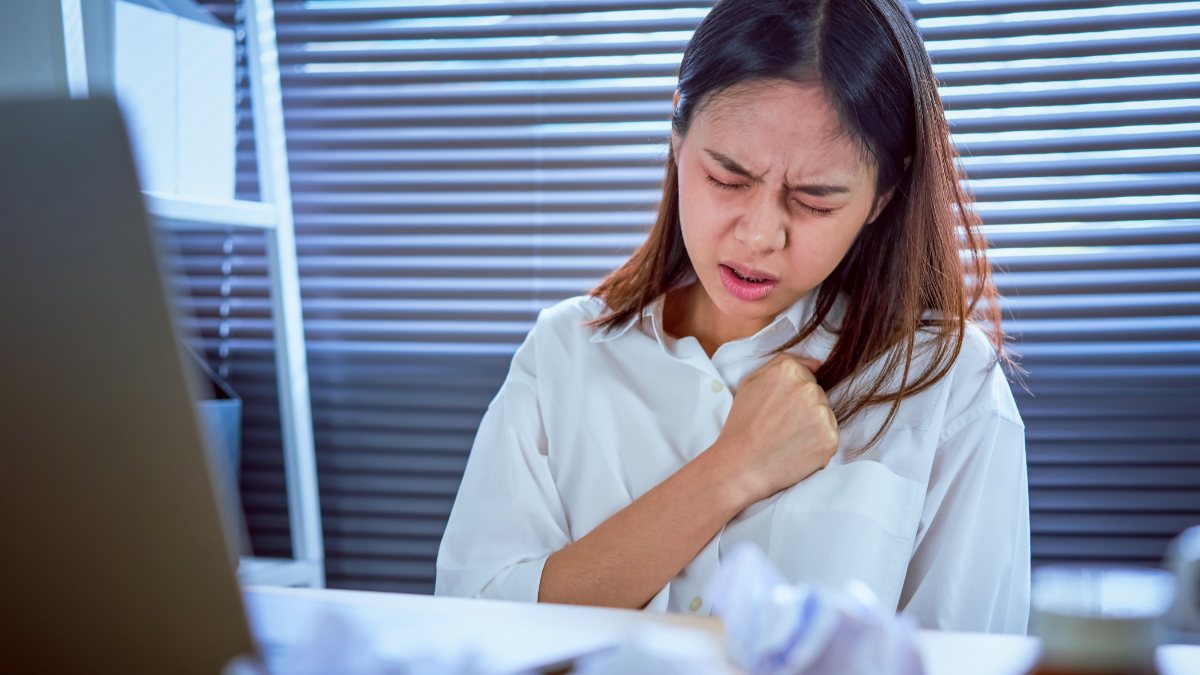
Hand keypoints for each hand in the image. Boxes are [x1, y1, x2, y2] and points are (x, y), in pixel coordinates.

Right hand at [710, 353, 838, 506]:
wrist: (741, 465)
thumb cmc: (742, 424)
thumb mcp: (751, 382)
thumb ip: (782, 363)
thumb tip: (817, 364)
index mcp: (789, 371)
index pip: (806, 376)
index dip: (791, 395)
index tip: (778, 410)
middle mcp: (809, 388)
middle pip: (818, 395)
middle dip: (804, 409)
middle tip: (780, 427)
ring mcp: (822, 414)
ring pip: (825, 416)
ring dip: (812, 427)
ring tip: (787, 439)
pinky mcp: (830, 439)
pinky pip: (829, 437)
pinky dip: (817, 446)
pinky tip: (796, 450)